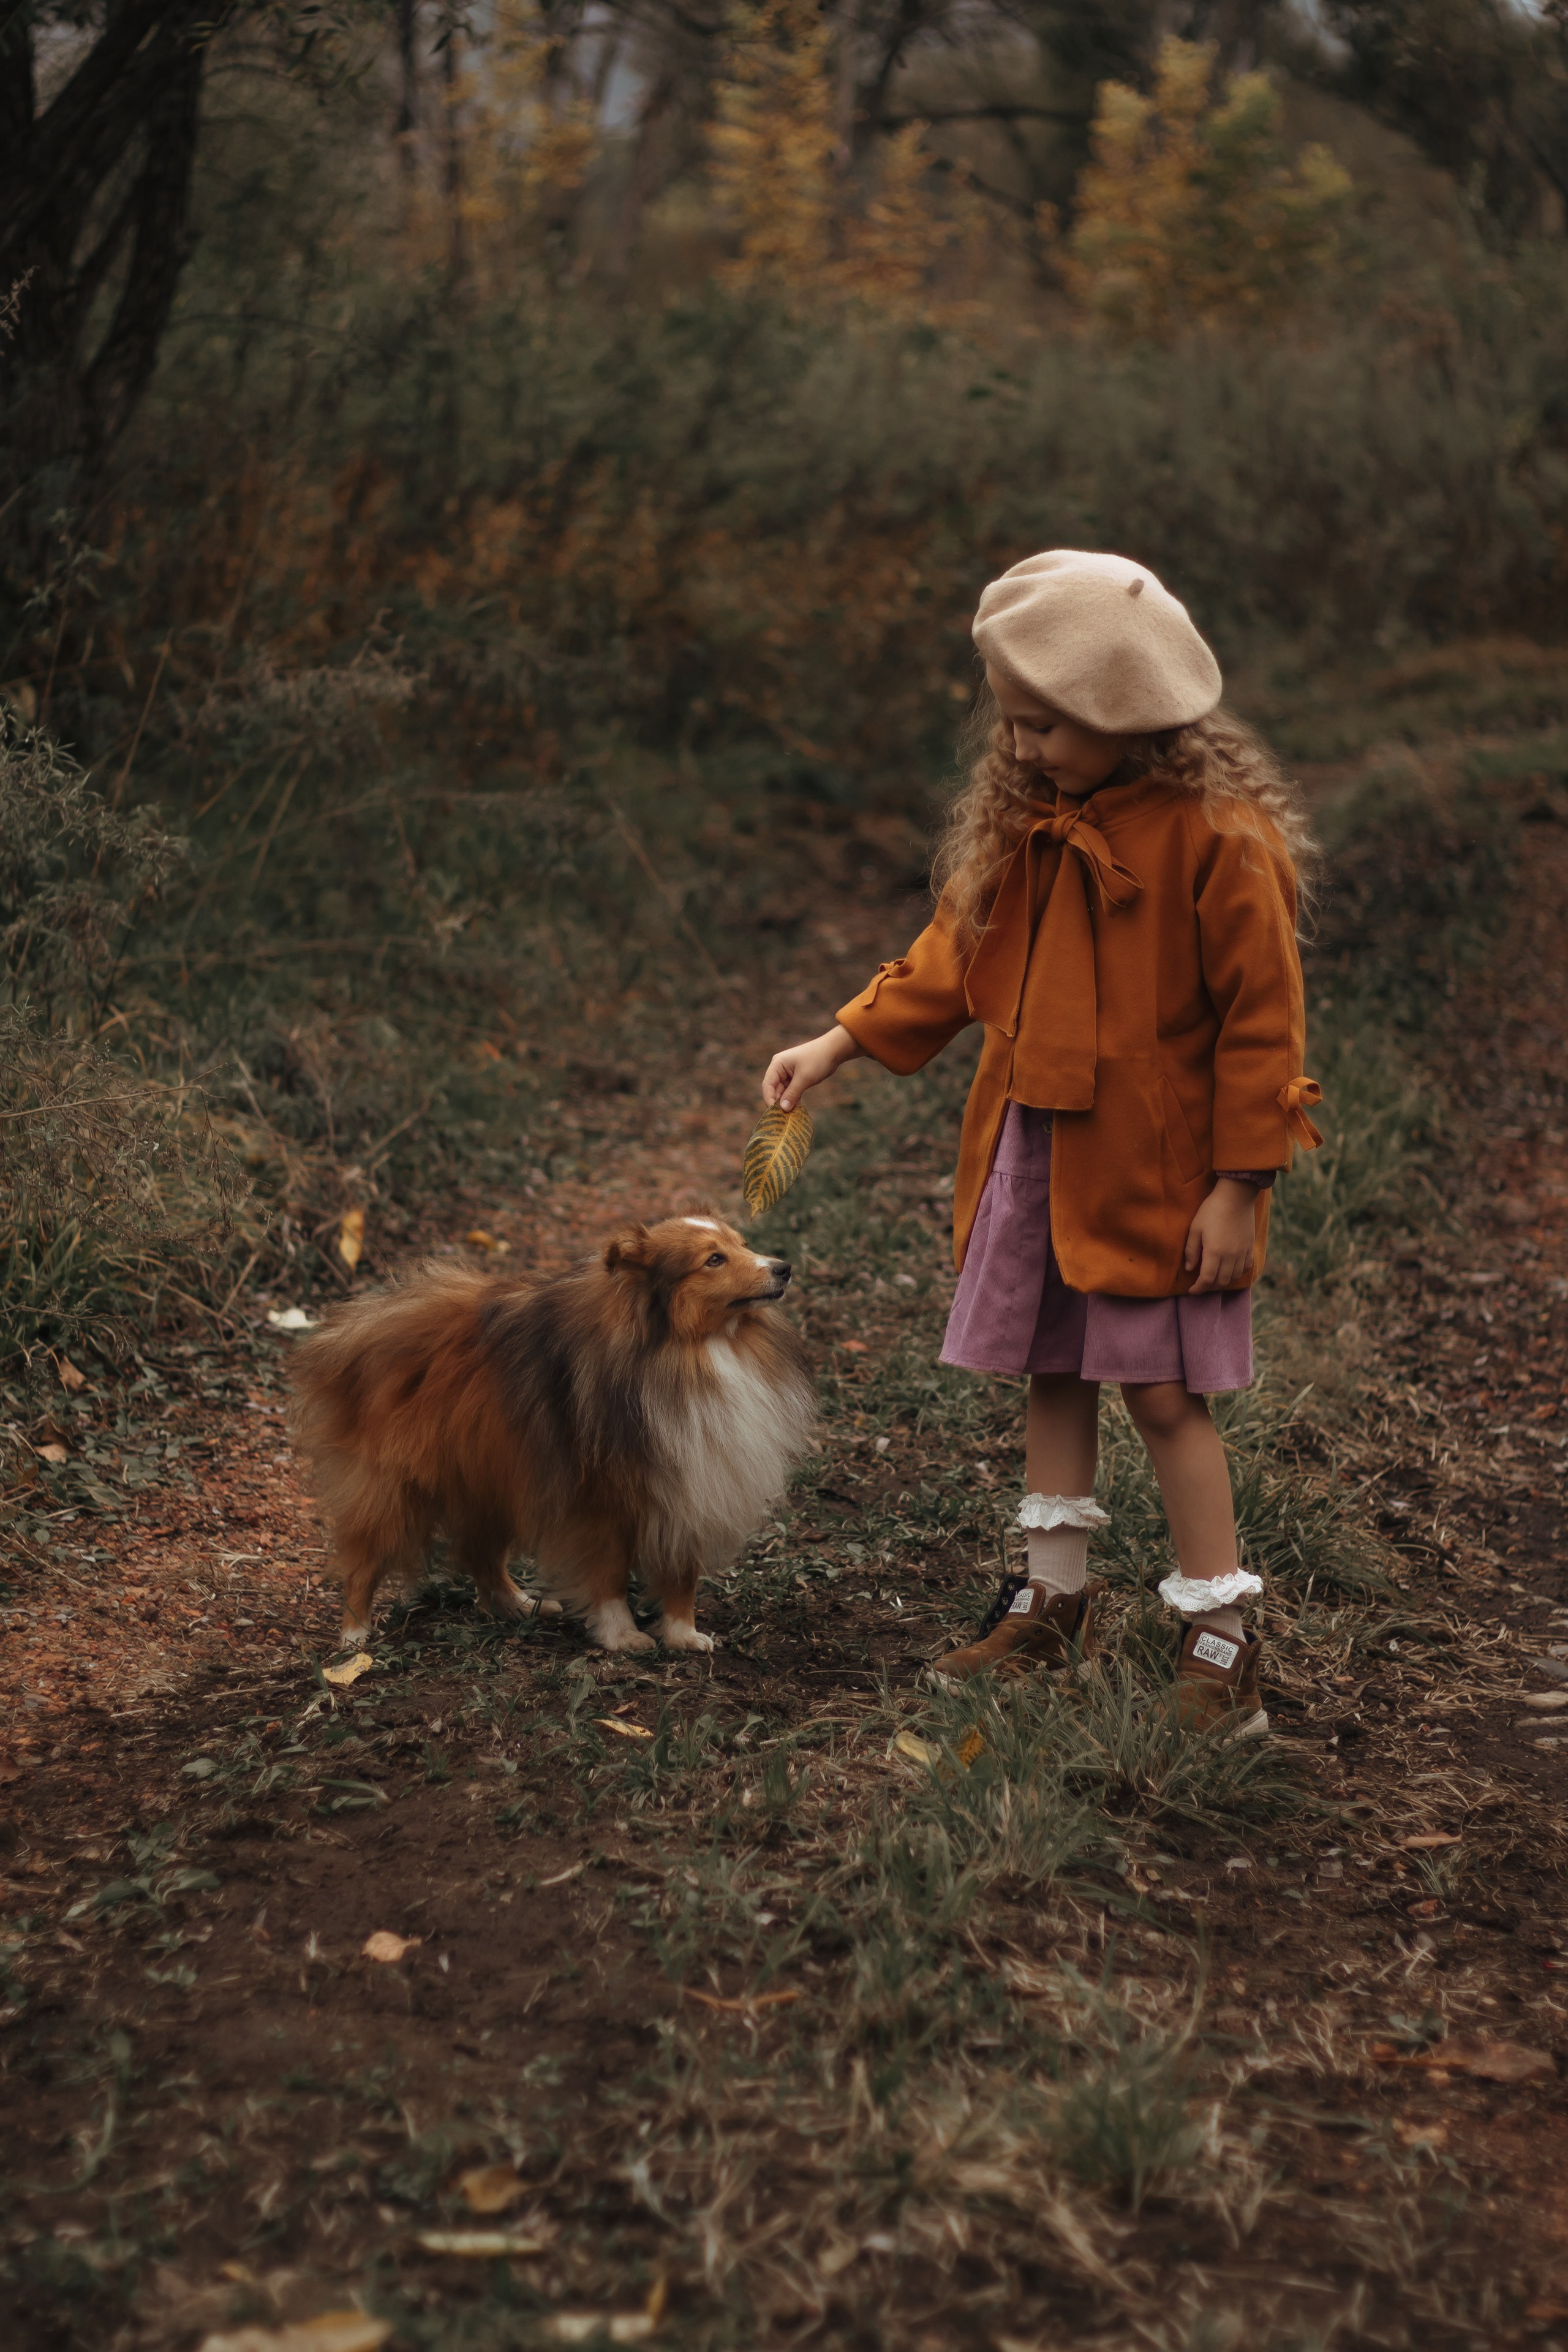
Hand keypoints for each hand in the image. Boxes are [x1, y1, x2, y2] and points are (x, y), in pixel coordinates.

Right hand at [762, 1025, 862, 1109]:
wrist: (833, 1051)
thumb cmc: (817, 1060)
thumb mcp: (804, 1078)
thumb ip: (792, 1093)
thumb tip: (783, 1109)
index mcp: (777, 1064)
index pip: (768, 1085)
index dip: (769, 1099)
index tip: (775, 1113)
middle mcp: (780, 1069)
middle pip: (774, 1089)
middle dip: (779, 1103)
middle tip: (783, 1118)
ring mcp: (787, 1074)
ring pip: (783, 1092)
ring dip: (786, 1103)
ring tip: (790, 1116)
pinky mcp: (796, 1078)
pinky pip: (791, 1092)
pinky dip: (793, 1100)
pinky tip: (796, 1110)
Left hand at [1183, 1178, 1257, 1294]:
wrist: (1236, 1196)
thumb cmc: (1212, 1210)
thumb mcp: (1195, 1228)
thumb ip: (1191, 1251)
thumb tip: (1190, 1269)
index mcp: (1215, 1252)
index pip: (1207, 1279)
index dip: (1198, 1288)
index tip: (1191, 1291)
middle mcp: (1231, 1256)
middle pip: (1221, 1281)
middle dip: (1209, 1287)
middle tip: (1201, 1285)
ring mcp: (1243, 1252)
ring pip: (1234, 1277)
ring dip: (1223, 1282)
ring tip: (1213, 1279)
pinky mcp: (1250, 1247)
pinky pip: (1245, 1267)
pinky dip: (1236, 1273)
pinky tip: (1230, 1271)